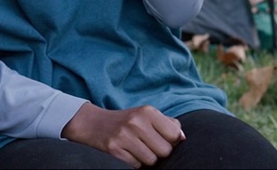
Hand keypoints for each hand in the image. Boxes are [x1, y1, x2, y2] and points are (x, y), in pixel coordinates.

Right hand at [61, 103, 183, 167]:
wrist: (94, 123)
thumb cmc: (127, 121)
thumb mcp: (146, 115)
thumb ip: (167, 124)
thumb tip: (182, 138)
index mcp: (147, 111)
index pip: (174, 135)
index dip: (171, 141)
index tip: (162, 139)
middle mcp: (136, 122)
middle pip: (165, 151)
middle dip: (159, 152)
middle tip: (148, 145)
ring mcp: (124, 136)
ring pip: (152, 160)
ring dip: (147, 159)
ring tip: (137, 149)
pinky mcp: (114, 149)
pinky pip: (136, 166)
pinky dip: (134, 163)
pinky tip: (128, 152)